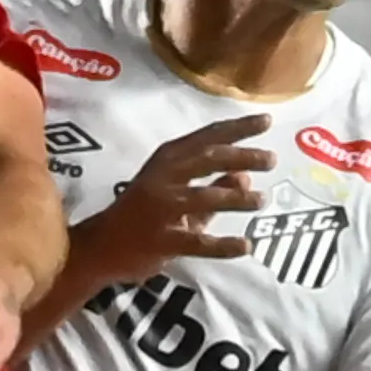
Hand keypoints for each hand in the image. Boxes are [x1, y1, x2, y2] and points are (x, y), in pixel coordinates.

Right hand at [73, 115, 272, 278]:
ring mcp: (161, 208)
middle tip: (271, 159)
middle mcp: (163, 178)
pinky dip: (224, 245)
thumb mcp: (175, 193)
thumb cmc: (139, 216)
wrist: (99, 248)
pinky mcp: (161, 240)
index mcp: (166, 161)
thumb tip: (246, 175)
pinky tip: (245, 245)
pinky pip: (199, 242)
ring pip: (206, 197)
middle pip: (208, 158)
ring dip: (237, 198)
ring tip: (262, 200)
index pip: (207, 138)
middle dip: (243, 155)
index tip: (266, 122)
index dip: (238, 128)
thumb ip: (212, 185)